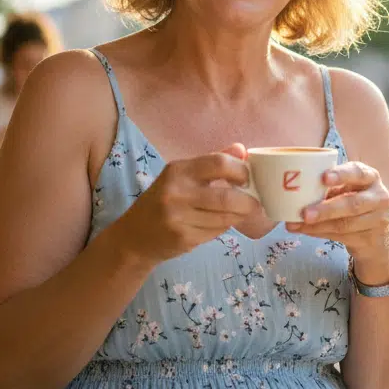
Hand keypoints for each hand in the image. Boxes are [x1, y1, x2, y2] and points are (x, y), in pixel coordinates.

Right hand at [122, 143, 261, 264]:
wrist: (134, 238)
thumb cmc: (162, 201)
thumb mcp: (181, 176)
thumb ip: (212, 162)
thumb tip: (242, 149)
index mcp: (178, 170)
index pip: (219, 164)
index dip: (241, 171)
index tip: (248, 179)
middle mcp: (176, 192)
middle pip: (227, 197)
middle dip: (248, 202)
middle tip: (255, 203)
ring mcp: (178, 218)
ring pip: (225, 217)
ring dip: (238, 216)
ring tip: (240, 213)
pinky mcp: (183, 239)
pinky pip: (216, 232)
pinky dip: (224, 227)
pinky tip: (219, 223)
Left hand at [288, 161, 388, 263]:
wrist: (376, 237)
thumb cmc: (355, 205)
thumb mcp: (347, 191)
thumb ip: (328, 189)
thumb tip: (293, 191)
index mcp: (370, 177)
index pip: (358, 172)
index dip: (341, 175)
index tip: (323, 178)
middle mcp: (379, 196)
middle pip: (352, 203)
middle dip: (326, 209)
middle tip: (305, 213)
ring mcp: (378, 219)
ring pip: (345, 223)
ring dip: (318, 225)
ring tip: (298, 224)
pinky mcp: (371, 238)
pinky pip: (341, 236)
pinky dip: (320, 233)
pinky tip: (306, 230)